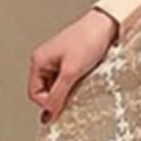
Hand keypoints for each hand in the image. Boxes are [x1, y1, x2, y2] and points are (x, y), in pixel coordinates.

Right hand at [28, 8, 118, 124]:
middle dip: (61, 97)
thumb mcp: (71, 72)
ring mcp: (59, 61)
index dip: (48, 103)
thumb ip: (58, 95)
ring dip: (70, 91)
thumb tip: (47, 115)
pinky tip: (86, 79)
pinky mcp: (72, 62)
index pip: (34, 94)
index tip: (63, 106)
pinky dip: (77, 84)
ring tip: (83, 82)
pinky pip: (70, 81)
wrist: (106, 25)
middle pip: (47, 92)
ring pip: (59, 87)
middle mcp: (46, 61)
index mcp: (39, 61)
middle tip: (76, 94)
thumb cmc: (87, 40)